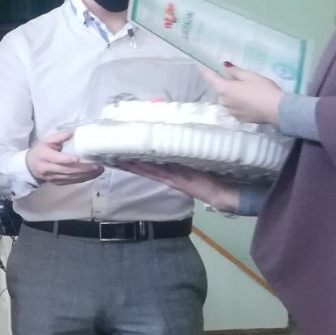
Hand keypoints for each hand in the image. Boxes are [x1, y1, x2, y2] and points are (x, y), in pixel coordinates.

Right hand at [26, 129, 104, 184]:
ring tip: (99, 170)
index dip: (66, 159)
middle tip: (97, 166)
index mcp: (44, 156)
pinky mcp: (58, 183)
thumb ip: (58, 137)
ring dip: (86, 175)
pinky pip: (72, 182)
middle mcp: (48, 169)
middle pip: (67, 170)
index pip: (56, 159)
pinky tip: (93, 175)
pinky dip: (84, 179)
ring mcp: (53, 177)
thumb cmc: (41, 151)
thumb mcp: (46, 141)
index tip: (78, 159)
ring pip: (71, 177)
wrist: (31, 167)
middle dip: (83, 169)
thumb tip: (71, 134)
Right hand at [115, 160, 239, 211]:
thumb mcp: (198, 164)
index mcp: (173, 173)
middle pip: (144, 168)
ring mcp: (172, 178)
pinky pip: (158, 172)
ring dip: (132, 165)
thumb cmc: (215, 179)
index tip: (121, 153)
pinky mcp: (177, 180)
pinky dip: (145, 168)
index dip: (135, 160)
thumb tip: (181, 140)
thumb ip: (188, 156)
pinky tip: (135, 162)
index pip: (150, 165)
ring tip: (117, 158)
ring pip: (147, 169)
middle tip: (111, 154)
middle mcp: (169, 176)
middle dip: (128, 162)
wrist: (225, 194)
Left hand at [203, 63, 283, 124]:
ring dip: (232, 95)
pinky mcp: (238, 118)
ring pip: (227, 100)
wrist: (277, 109)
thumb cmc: (263, 89)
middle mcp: (223, 101)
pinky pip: (234, 108)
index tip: (200, 66)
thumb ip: (235, 71)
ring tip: (248, 91)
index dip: (205, 71)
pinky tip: (250, 101)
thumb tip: (224, 67)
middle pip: (220, 89)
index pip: (210, 78)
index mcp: (224, 89)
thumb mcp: (250, 76)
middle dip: (226, 84)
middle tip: (240, 80)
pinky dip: (238, 103)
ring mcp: (230, 112)